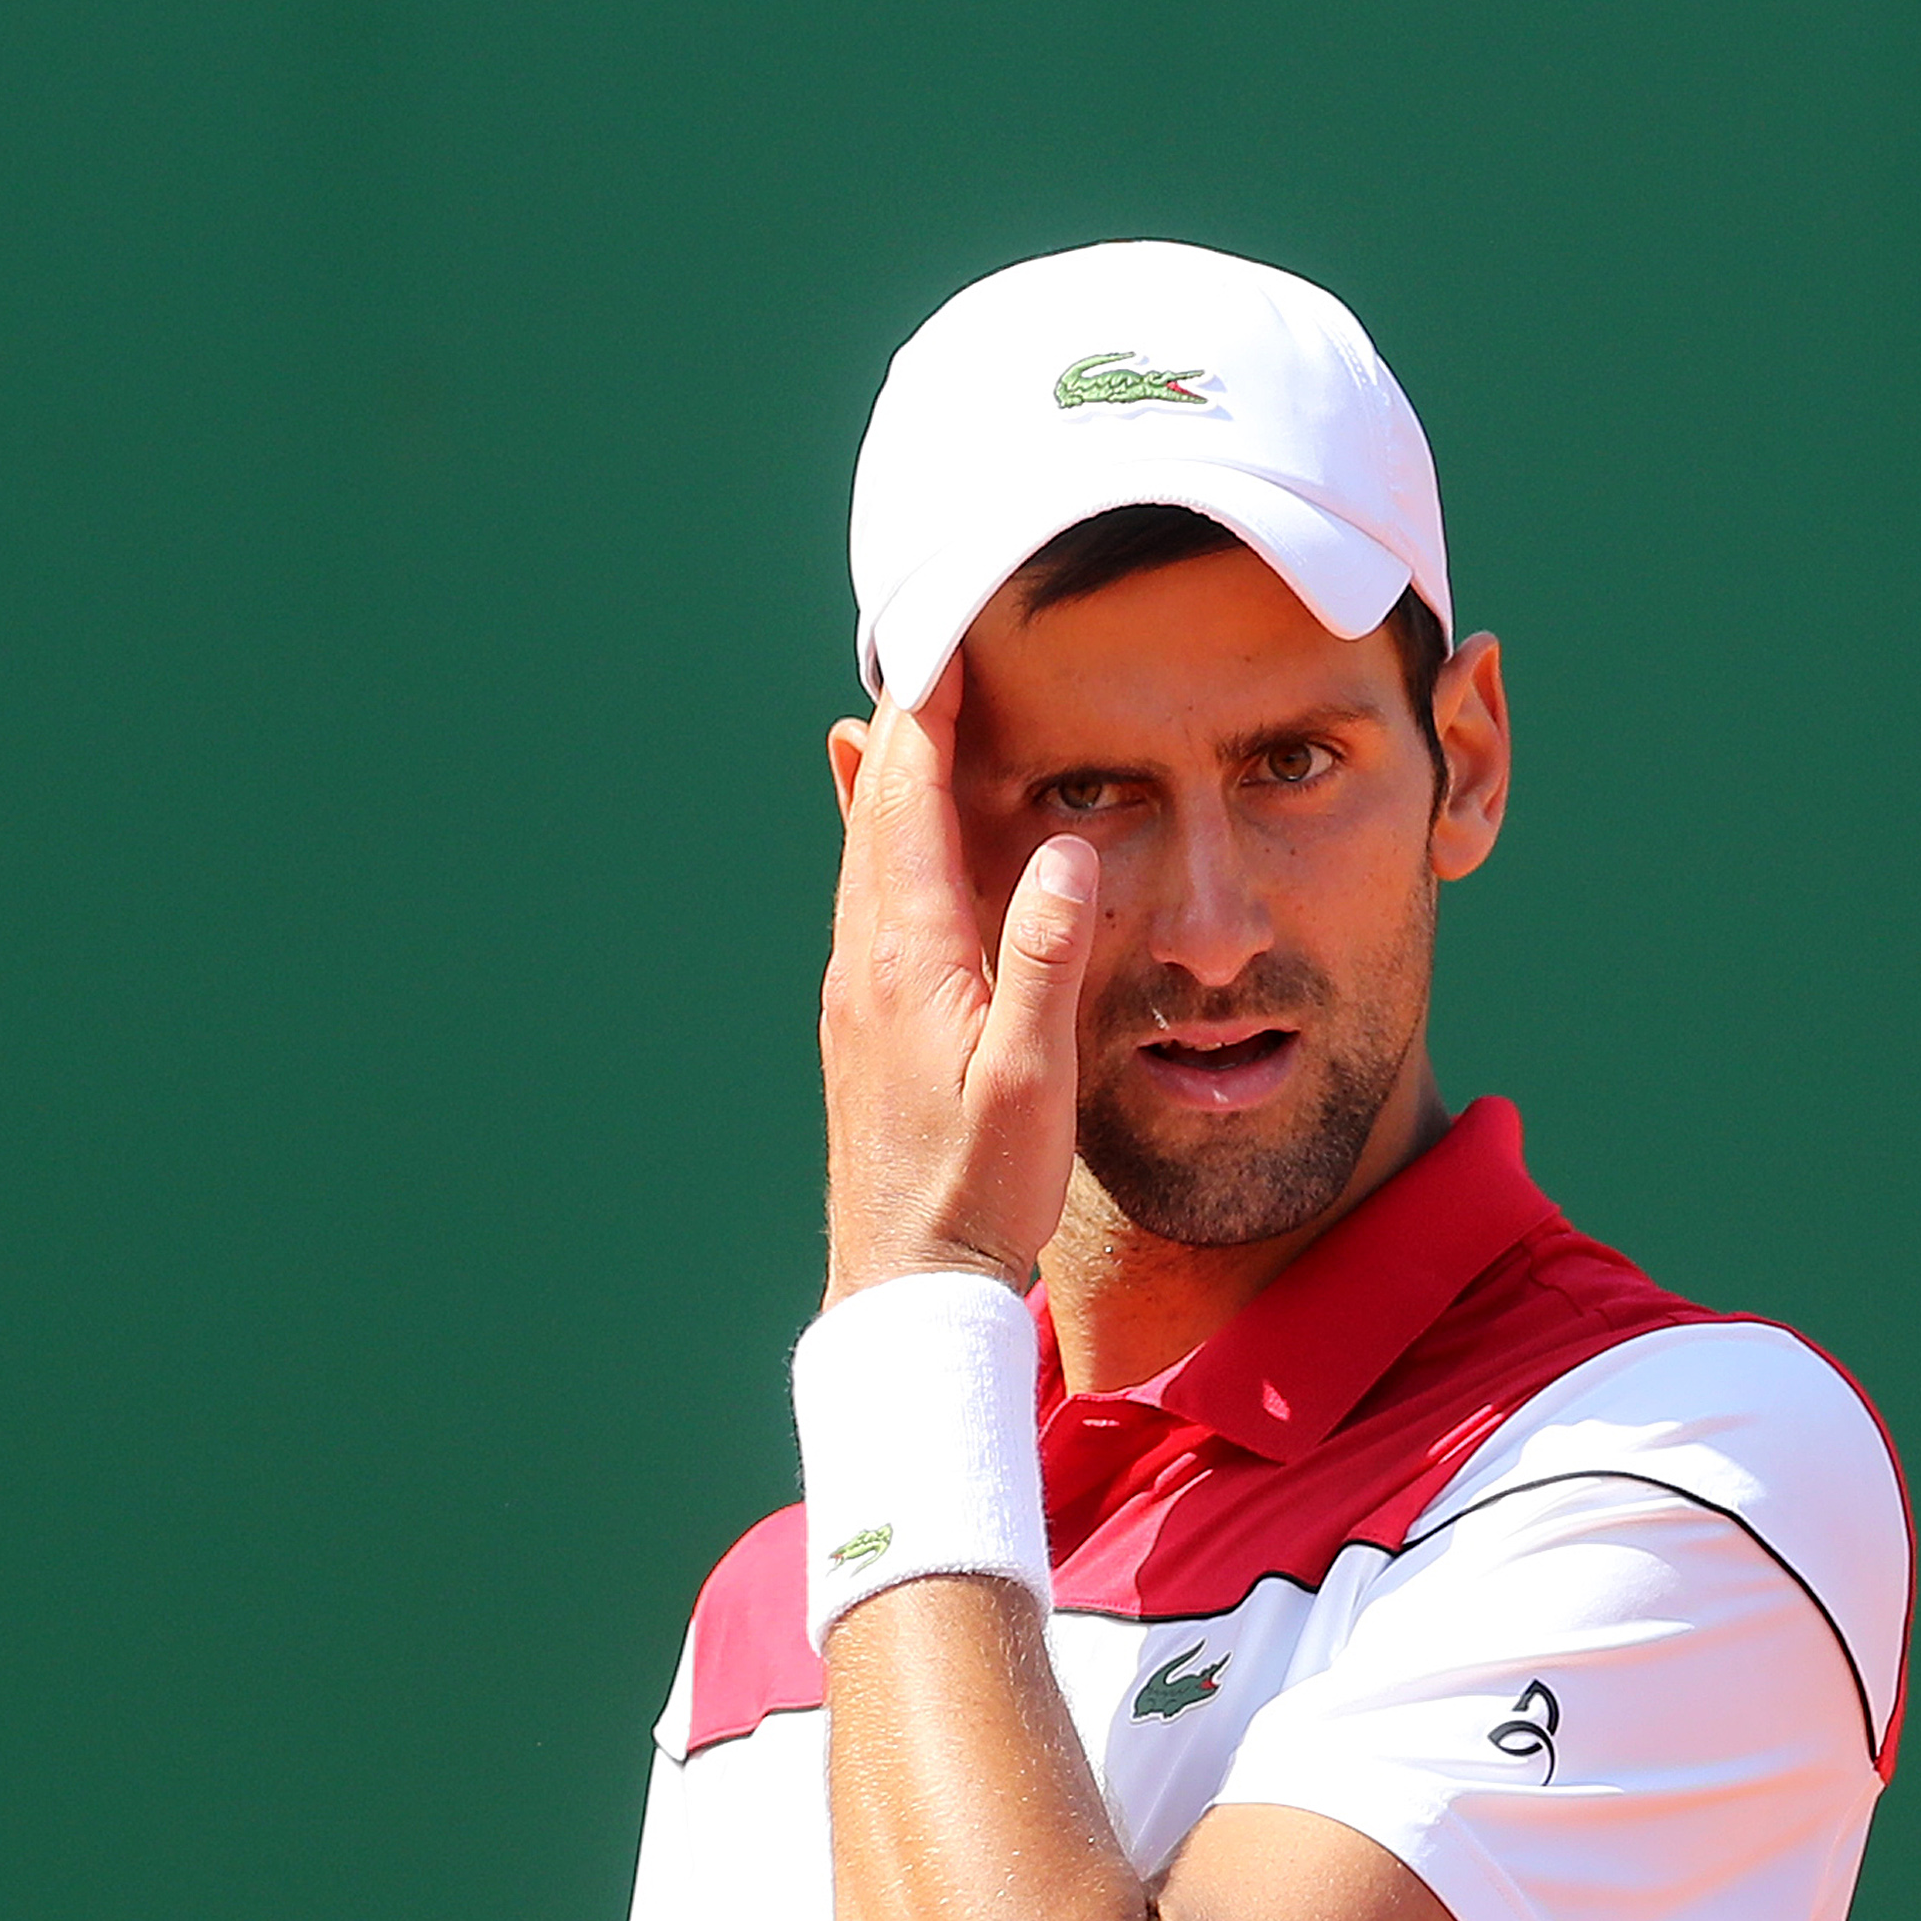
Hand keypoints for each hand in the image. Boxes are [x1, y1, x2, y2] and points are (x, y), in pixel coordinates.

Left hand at [818, 663, 1098, 1304]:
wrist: (908, 1285)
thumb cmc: (978, 1190)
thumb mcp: (1032, 1077)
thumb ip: (1048, 958)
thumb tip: (1066, 845)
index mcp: (907, 956)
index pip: (908, 800)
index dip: (926, 712)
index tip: (945, 635)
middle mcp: (864, 960)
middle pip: (874, 808)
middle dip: (904, 720)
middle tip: (932, 643)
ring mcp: (854, 992)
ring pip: (863, 851)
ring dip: (887, 775)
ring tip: (905, 710)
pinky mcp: (859, 1023)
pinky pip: (865, 897)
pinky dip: (878, 838)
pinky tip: (878, 833)